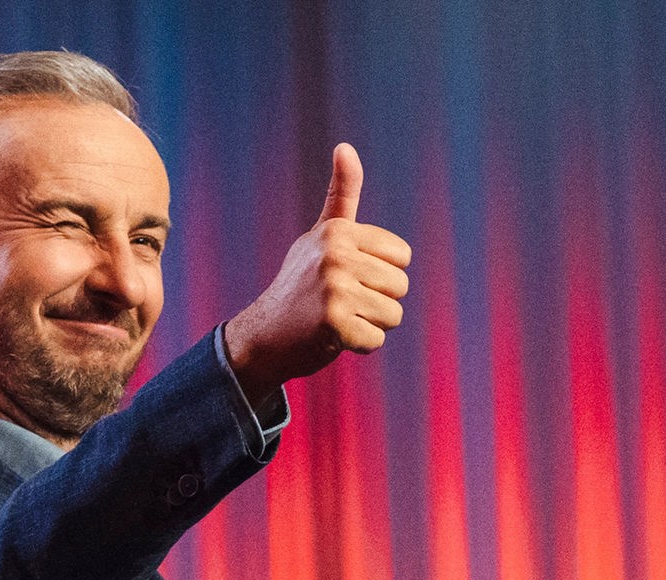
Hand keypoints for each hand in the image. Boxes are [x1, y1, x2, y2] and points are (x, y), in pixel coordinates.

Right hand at [224, 143, 411, 402]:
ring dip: (370, 324)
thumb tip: (345, 147)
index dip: (380, 273)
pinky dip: (359, 346)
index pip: (401, 257)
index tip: (346, 277)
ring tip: (336, 319)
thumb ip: (341, 194)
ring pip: (393, 314)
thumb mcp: (321, 236)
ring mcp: (333, 290)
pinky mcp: (334, 324)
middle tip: (339, 303)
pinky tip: (331, 338)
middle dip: (377, 301)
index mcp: (337, 232)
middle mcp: (335, 256)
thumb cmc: (300, 285)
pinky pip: (376, 340)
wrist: (263, 335)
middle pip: (400, 286)